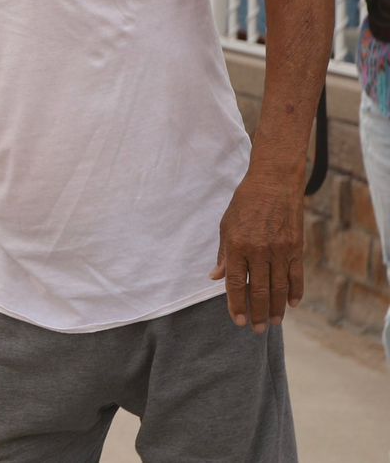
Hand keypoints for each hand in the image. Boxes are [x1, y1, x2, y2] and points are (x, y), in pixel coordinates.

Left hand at [210, 173, 304, 332]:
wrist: (273, 183)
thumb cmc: (244, 204)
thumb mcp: (226, 225)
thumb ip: (223, 253)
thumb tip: (215, 278)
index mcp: (237, 245)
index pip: (235, 283)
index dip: (236, 304)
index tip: (238, 320)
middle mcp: (259, 250)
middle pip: (259, 291)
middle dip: (258, 313)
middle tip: (257, 330)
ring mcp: (280, 250)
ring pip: (279, 288)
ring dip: (277, 309)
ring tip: (273, 323)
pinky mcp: (296, 247)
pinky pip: (296, 276)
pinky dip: (295, 292)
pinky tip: (291, 305)